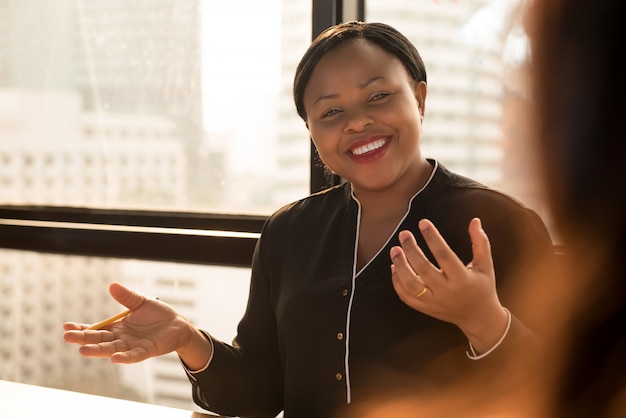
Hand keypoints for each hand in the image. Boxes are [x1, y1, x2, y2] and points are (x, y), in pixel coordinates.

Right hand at [63, 282, 193, 363]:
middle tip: (67, 337)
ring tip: (82, 350)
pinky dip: (124, 358)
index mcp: (118, 327)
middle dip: (84, 339)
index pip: (97, 329)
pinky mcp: (147, 351)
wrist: (178, 324)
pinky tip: (114, 358)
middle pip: (100, 340)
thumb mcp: (141, 302)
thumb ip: (126, 297)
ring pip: (112, 349)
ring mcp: (133, 346)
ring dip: (98, 351)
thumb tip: (111, 285)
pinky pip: (134, 356)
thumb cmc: (158, 314)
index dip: (82, 329)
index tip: (66, 327)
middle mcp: (122, 339)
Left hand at [390, 218, 508, 352]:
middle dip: (412, 250)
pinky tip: (394, 267)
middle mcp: (447, 292)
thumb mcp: (485, 265)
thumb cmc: (483, 288)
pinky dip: (397, 283)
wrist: (479, 318)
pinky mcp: (426, 309)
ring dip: (400, 266)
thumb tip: (474, 221)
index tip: (423, 223)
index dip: (433, 238)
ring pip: (411, 285)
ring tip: (395, 249)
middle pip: (424, 269)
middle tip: (404, 234)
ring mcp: (434, 302)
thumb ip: (480, 242)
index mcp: (463, 279)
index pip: (444, 255)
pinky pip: (406, 297)